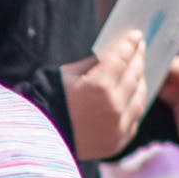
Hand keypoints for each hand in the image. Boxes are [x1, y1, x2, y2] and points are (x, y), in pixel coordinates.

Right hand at [60, 29, 150, 160]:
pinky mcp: (118, 142)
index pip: (122, 58)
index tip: (136, 35)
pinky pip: (134, 118)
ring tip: (138, 69)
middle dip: (138, 58)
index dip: (130, 44)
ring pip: (139, 98)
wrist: (38, 138)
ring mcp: (117, 127)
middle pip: (134, 75)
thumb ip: (94, 64)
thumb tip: (115, 54)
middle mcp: (113, 107)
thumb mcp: (68, 74)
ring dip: (140, 81)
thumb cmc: (49, 101)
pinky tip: (133, 94)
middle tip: (139, 47)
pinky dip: (134, 104)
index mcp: (99, 86)